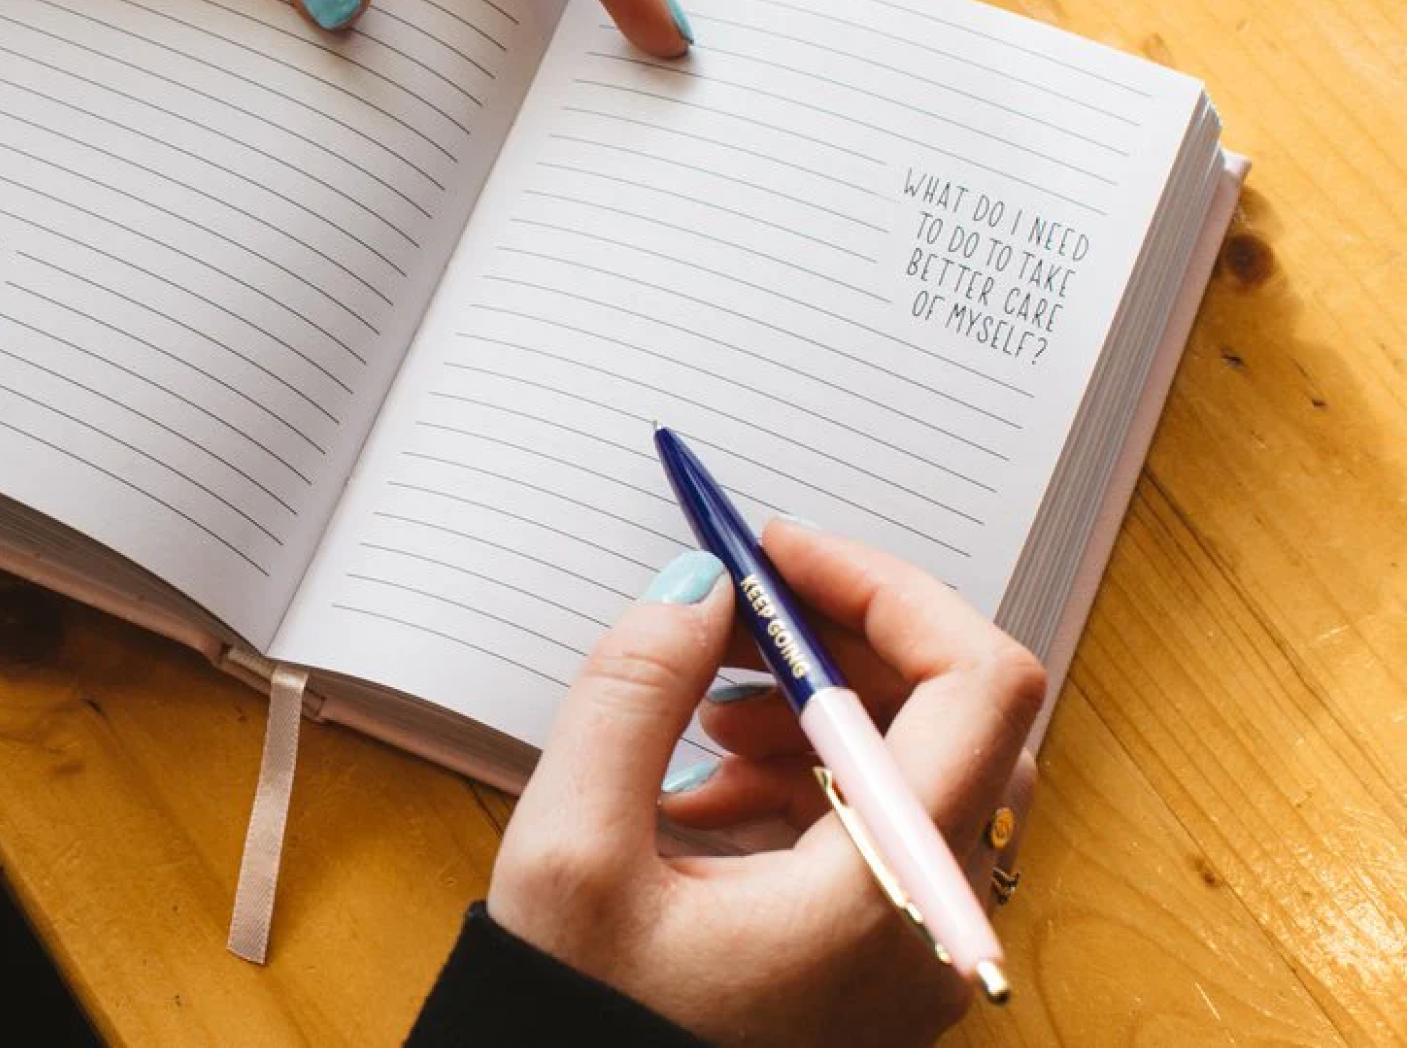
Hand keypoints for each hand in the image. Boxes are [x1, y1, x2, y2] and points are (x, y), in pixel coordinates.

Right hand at [489, 523, 1045, 1046]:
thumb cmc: (584, 1033)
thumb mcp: (570, 853)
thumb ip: (632, 694)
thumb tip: (698, 588)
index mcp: (891, 895)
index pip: (980, 684)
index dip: (888, 587)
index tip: (782, 552)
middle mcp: (938, 923)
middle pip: (960, 717)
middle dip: (843, 641)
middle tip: (738, 609)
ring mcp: (920, 948)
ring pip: (924, 767)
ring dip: (820, 706)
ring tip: (704, 714)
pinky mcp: (884, 960)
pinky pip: (884, 828)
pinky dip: (807, 776)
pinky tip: (705, 787)